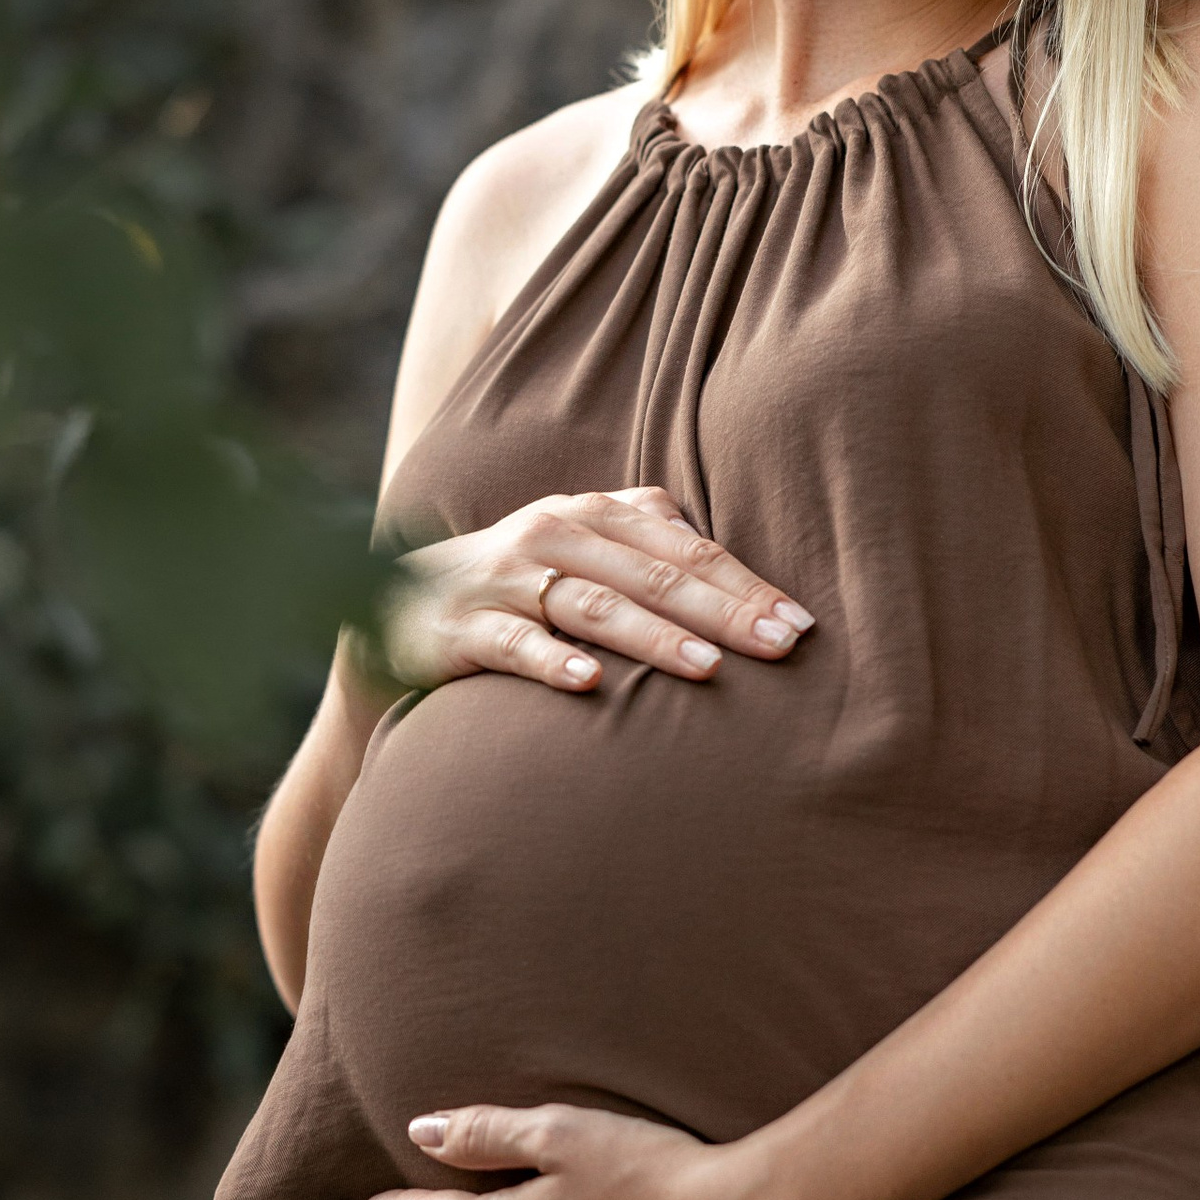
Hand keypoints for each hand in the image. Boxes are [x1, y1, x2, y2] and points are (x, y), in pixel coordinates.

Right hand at [373, 487, 811, 701]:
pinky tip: (592, 684)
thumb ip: (648, 534)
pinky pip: (515, 645)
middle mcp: (553, 537)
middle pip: (653, 574)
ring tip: (708, 670)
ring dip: (654, 637)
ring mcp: (507, 582)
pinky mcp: (463, 630)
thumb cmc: (518, 576)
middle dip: (723, 611)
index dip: (746, 584)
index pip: (686, 548)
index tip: (801, 622)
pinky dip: (553, 663)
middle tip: (781, 646)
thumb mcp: (580, 542)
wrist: (398, 601)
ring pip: (594, 606)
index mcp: (593, 514)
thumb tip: (732, 558)